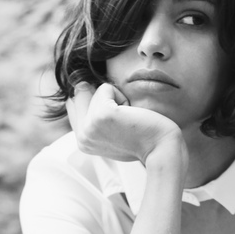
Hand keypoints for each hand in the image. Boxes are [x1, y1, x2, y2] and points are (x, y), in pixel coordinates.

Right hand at [66, 82, 184, 165]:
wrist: (161, 149)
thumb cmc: (142, 139)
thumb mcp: (111, 131)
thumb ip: (94, 117)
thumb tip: (80, 85)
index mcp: (82, 143)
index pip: (73, 105)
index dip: (95, 103)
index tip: (116, 121)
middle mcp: (81, 137)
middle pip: (78, 93)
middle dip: (102, 99)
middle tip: (122, 120)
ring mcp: (89, 127)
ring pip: (92, 89)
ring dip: (114, 99)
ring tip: (127, 119)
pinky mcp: (101, 116)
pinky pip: (105, 88)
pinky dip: (121, 96)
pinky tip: (131, 115)